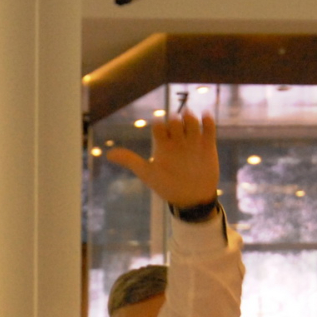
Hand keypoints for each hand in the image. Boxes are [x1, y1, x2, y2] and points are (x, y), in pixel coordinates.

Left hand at [106, 110, 220, 209]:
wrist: (191, 199)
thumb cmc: (167, 187)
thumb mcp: (148, 174)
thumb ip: (130, 161)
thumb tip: (108, 155)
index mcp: (162, 145)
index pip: (159, 125)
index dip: (160, 124)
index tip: (162, 133)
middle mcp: (177, 141)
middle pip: (175, 120)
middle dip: (176, 119)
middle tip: (178, 128)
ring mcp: (192, 142)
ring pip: (191, 120)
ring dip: (190, 117)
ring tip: (191, 124)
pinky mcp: (207, 145)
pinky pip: (208, 127)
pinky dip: (208, 120)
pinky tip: (206, 117)